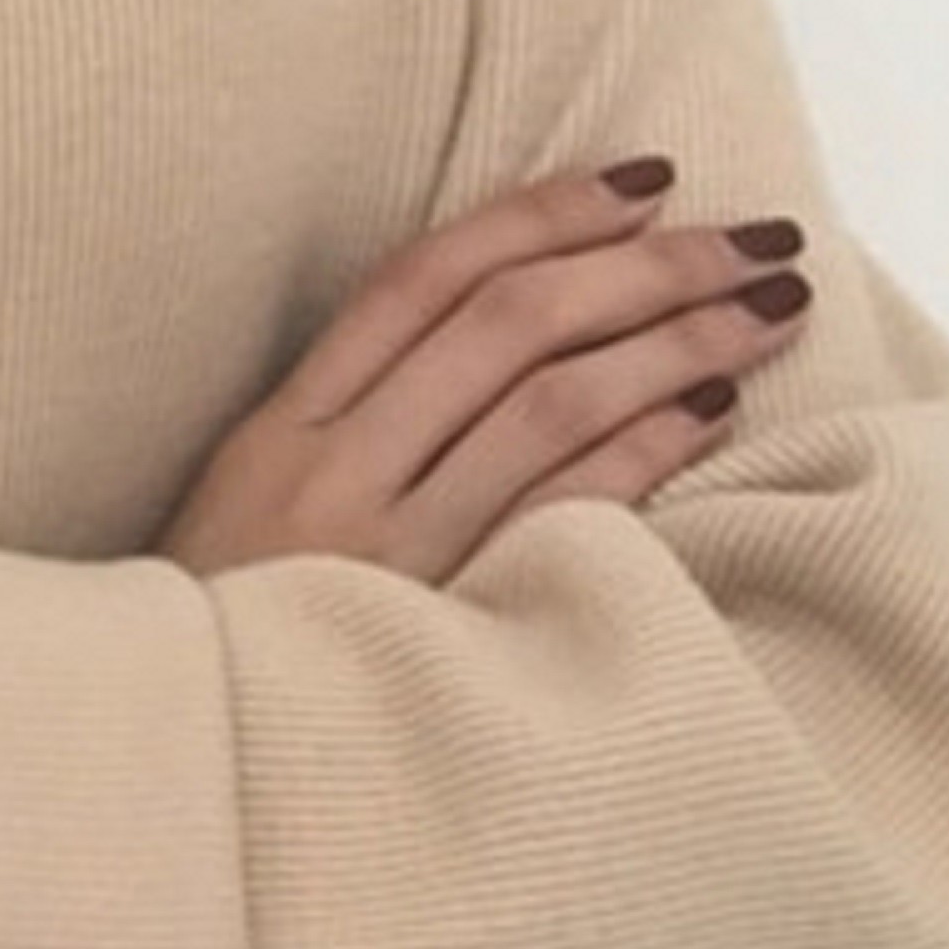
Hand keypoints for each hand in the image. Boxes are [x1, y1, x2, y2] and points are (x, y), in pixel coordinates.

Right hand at [154, 160, 814, 587]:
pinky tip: (714, 408)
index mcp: (278, 429)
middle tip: (753, 235)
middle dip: (646, 265)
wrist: (179, 768)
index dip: (540, 214)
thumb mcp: (251, 512)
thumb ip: (347, 429)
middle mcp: (329, 472)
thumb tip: (507, 337)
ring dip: (676, 341)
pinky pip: (565, 512)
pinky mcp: (441, 625)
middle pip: (505, 324)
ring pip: (550, 403)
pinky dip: (647, 447)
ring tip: (768, 308)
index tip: (646, 180)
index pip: (421, 280)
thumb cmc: (230, 640)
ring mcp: (386, 551)